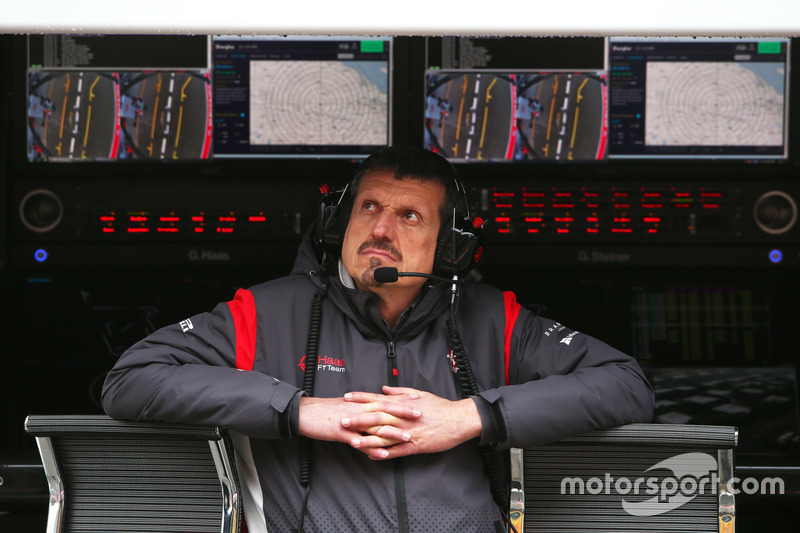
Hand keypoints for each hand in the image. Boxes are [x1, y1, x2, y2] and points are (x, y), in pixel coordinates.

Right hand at [297, 390, 422, 455]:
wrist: (304, 413)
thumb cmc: (324, 411)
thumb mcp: (345, 406)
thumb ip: (361, 408)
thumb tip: (373, 409)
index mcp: (359, 402)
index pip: (384, 399)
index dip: (401, 399)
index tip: (417, 399)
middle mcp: (357, 409)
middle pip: (384, 409)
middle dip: (403, 412)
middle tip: (420, 414)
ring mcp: (350, 421)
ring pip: (374, 426)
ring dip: (392, 432)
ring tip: (407, 437)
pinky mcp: (340, 432)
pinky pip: (358, 442)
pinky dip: (371, 448)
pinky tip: (382, 454)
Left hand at [343, 386, 482, 459]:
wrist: (459, 420)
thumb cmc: (440, 406)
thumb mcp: (420, 394)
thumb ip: (400, 392)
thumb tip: (383, 389)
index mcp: (403, 404)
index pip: (378, 399)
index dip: (362, 398)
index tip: (347, 397)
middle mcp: (403, 418)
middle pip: (377, 418)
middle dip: (359, 419)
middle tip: (342, 420)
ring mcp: (409, 433)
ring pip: (384, 436)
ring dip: (368, 438)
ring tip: (352, 440)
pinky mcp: (416, 446)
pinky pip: (396, 451)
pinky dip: (384, 454)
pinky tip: (371, 456)